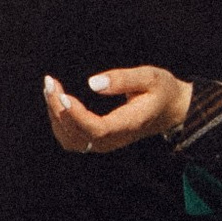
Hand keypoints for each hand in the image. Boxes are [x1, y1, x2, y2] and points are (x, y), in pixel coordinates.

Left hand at [43, 64, 193, 151]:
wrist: (171, 110)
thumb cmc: (162, 91)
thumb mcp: (150, 77)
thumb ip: (123, 79)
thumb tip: (92, 83)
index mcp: (129, 124)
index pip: (98, 129)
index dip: (77, 116)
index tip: (63, 95)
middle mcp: (115, 139)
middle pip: (78, 135)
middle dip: (58, 109)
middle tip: (50, 81)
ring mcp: (106, 143)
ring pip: (70, 139)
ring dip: (55, 115)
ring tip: (51, 87)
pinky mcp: (99, 140)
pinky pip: (71, 138)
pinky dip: (59, 120)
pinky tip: (58, 100)